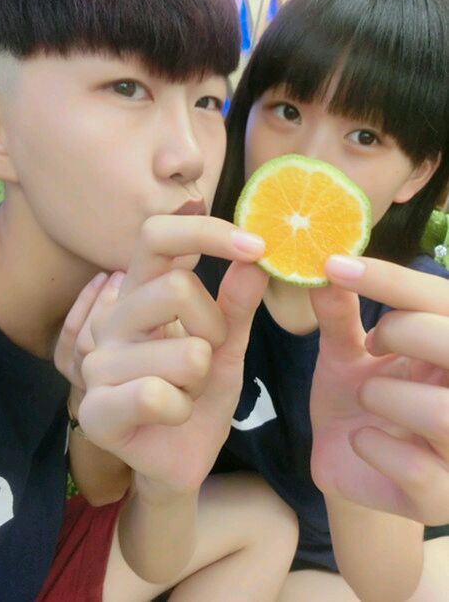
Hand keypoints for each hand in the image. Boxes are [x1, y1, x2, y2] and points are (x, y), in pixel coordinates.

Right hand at [59, 215, 266, 499]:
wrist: (181, 457)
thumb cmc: (199, 393)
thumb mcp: (227, 344)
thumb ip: (238, 303)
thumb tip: (256, 258)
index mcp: (141, 292)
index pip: (155, 235)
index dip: (205, 231)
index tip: (258, 246)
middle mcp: (113, 319)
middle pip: (176, 289)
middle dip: (214, 330)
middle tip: (207, 358)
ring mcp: (97, 363)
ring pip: (182, 351)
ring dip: (200, 378)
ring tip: (186, 391)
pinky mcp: (95, 409)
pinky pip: (156, 395)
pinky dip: (182, 409)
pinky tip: (170, 416)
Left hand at [309, 255, 448, 524]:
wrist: (350, 463)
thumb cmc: (357, 397)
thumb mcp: (345, 353)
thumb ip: (340, 316)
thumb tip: (326, 266)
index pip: (442, 300)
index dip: (392, 280)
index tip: (335, 265)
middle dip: (403, 332)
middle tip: (372, 343)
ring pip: (443, 412)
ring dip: (385, 395)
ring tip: (366, 397)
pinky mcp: (441, 498)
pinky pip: (417, 470)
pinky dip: (373, 446)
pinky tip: (361, 440)